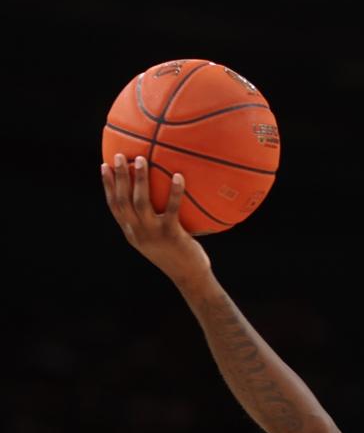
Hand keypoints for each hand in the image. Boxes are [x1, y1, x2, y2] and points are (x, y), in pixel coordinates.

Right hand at [101, 153, 210, 289]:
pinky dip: (175, 191)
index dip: (107, 186)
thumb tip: (158, 197)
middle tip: (119, 156)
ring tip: (141, 159)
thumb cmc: (178, 256)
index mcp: (132, 233)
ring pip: (140, 202)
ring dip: (139, 179)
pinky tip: (178, 176)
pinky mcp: (171, 234)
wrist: (190, 277)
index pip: (114, 206)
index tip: (103, 166)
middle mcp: (138, 233)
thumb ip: (152, 222)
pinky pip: (172, 209)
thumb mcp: (158, 240)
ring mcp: (153, 234)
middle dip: (118, 177)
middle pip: (122, 200)